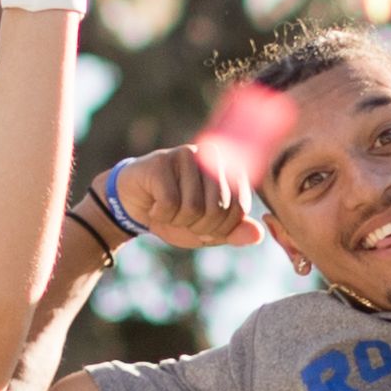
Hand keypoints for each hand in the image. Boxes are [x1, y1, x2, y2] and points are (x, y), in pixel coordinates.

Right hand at [96, 144, 266, 254]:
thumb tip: (257, 235)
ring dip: (177, 221)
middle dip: (198, 228)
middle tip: (181, 221)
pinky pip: (170, 203)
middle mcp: (213, 157)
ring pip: (193, 207)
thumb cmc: (176, 215)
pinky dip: (160, 216)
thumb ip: (233, 232)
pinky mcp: (162, 161)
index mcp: (232, 172)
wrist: (133, 205)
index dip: (220, 230)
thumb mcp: (207, 231)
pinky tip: (154, 208)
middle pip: (217, 209)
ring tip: (167, 212)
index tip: (202, 229)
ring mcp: (187, 155)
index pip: (239, 209)